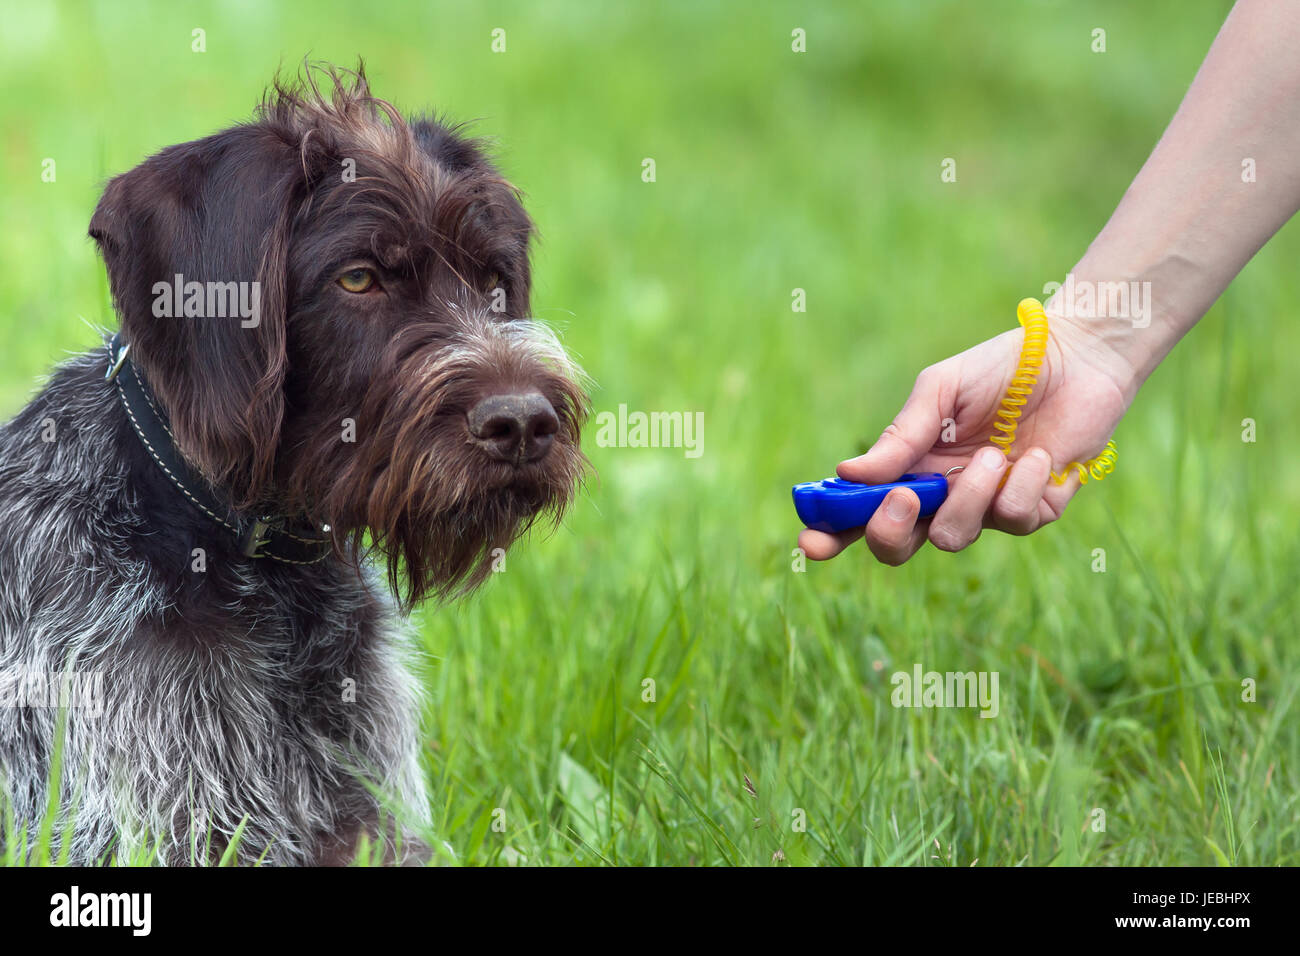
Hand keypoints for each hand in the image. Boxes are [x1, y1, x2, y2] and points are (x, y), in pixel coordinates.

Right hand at [797, 313, 1134, 564]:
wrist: (1077, 357)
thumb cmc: (1001, 368)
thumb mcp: (940, 391)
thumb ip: (901, 435)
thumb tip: (846, 475)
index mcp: (909, 467)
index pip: (861, 511)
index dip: (833, 533)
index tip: (812, 541)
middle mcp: (942, 495)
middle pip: (899, 545)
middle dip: (890, 533)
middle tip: (904, 498)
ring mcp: (986, 508)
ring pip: (955, 537)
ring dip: (969, 498)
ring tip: (992, 455)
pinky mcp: (1035, 510)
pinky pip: (1014, 520)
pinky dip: (1021, 486)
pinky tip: (1037, 454)